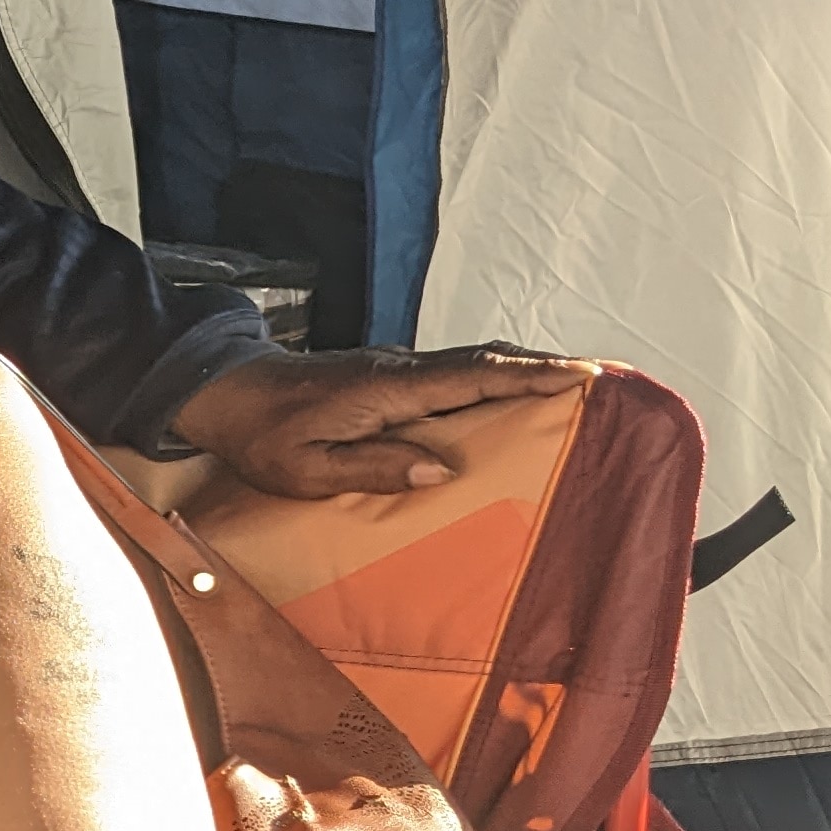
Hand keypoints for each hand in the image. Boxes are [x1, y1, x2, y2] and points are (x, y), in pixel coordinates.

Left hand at [167, 343, 597, 499]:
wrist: (227, 394)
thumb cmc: (262, 437)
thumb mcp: (308, 468)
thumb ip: (373, 466)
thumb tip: (441, 469)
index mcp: (386, 388)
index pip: (470, 376)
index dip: (528, 375)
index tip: (580, 376)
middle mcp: (400, 370)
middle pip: (484, 361)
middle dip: (545, 369)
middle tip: (603, 380)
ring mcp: (397, 370)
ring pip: (472, 365)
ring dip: (524, 372)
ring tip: (578, 390)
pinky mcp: (391, 379)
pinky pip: (454, 375)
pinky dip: (494, 381)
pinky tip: (515, 400)